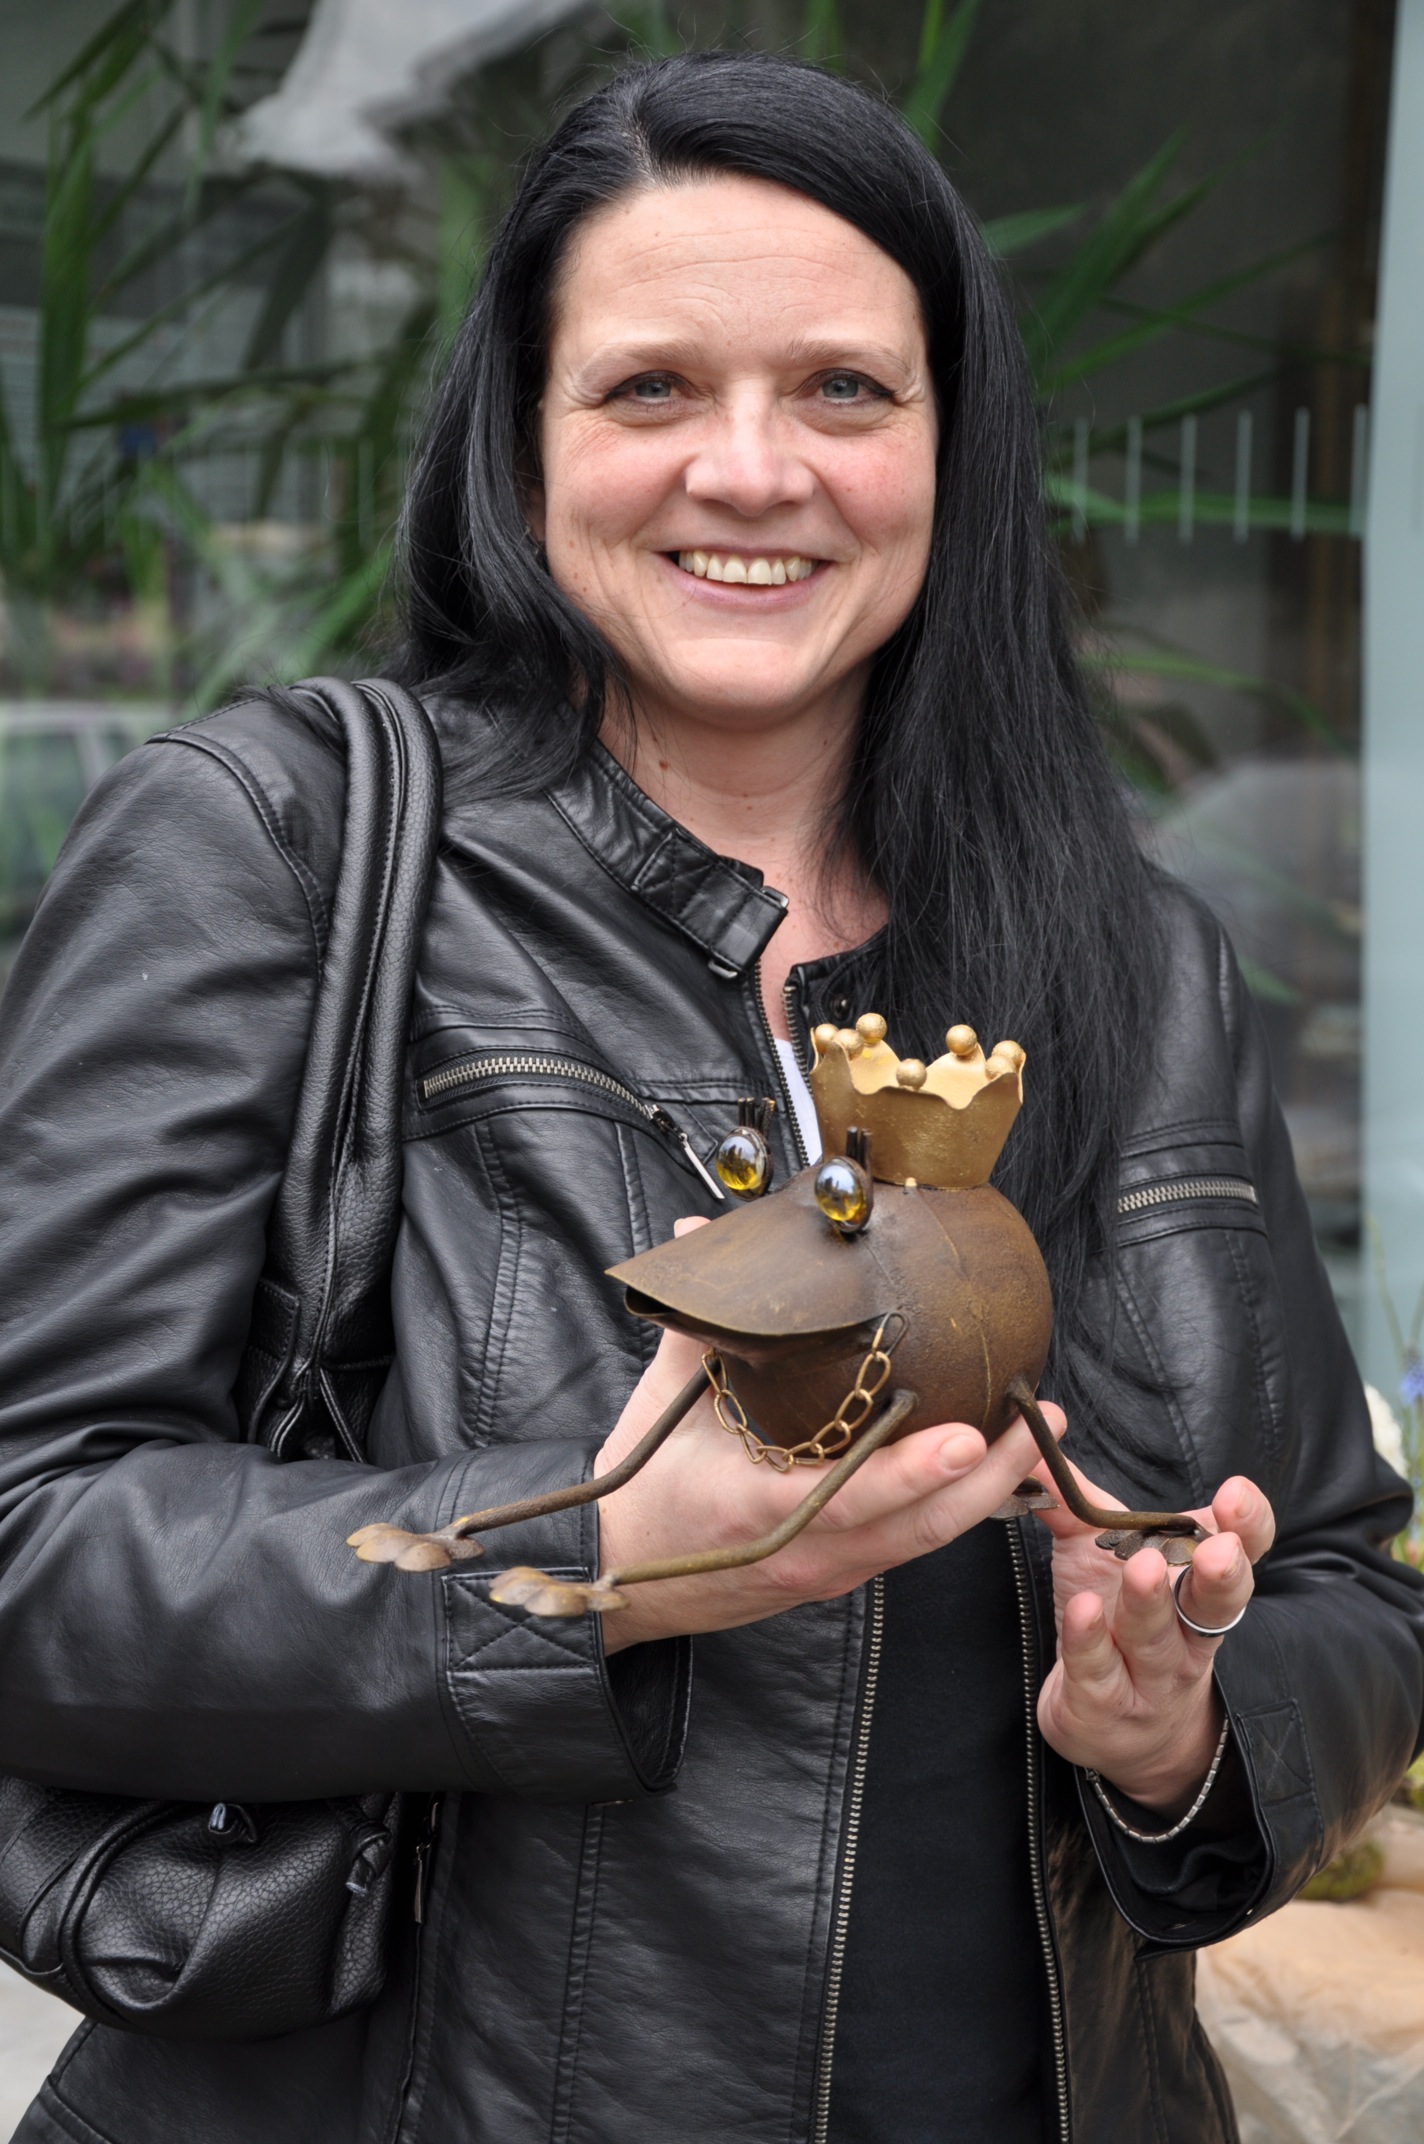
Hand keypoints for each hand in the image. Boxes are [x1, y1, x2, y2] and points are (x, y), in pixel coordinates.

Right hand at [596, 1221, 1044, 1652]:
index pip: (853, 1497)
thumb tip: (697, 1239)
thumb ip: (694, 1320)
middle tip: (1043, 1418)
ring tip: (1037, 1432)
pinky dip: (958, 1504)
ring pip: (929, 1540)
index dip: (915, 1472)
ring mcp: (828, 1567)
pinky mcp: (839, 1572)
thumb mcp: (664, 1400)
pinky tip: (992, 1465)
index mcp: (759, 1507)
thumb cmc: (643, 1487)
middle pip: (922, 1528)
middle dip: (997, 1476)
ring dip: (993, 1490)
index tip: (972, 1437)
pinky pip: (911, 1541)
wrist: (619, 1570)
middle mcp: (806, 1549)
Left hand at [1028, 1415, 1275, 1813]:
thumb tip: (1036, 1440)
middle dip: (1219, 1576)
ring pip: (1156, 1642)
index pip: (1240, 1555)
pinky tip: (1080, 1613)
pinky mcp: (1103, 1710)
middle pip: (1215, 1605)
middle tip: (1216, 1547)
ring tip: (1142, 1568)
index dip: (1247, 1528)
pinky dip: (1088, 1644)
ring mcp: (1149, 1679)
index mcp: (1196, 1589)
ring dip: (1150, 1606)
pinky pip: (1098, 1675)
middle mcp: (1186, 1636)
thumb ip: (1077, 1501)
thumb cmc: (1113, 1620)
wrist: (1115, 1726)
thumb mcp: (1096, 1553)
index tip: (1235, 1494)